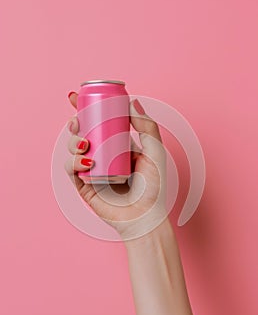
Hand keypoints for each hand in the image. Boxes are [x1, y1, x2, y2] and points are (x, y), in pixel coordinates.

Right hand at [65, 92, 167, 239]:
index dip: (85, 110)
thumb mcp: (155, 152)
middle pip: (81, 134)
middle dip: (74, 123)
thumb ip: (147, 126)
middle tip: (78, 121)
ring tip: (85, 144)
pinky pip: (71, 170)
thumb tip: (133, 102)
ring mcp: (92, 170)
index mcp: (116, 145)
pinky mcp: (84, 186)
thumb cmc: (153, 186)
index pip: (97, 123)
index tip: (77, 97)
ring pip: (73, 150)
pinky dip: (73, 164)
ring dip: (72, 142)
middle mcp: (102, 156)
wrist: (145, 216)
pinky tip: (86, 163)